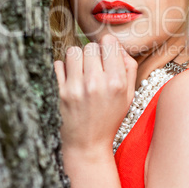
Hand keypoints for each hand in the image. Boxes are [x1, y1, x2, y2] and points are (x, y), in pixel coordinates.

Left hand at [54, 34, 136, 154]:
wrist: (88, 144)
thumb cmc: (110, 118)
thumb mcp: (129, 95)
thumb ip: (129, 67)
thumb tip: (118, 47)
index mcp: (116, 82)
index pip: (108, 43)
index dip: (107, 46)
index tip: (106, 54)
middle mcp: (96, 82)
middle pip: (90, 46)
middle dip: (93, 53)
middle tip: (94, 66)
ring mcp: (76, 87)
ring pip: (73, 51)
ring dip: (78, 58)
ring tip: (81, 70)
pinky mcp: (60, 92)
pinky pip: (59, 64)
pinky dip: (64, 68)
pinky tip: (71, 78)